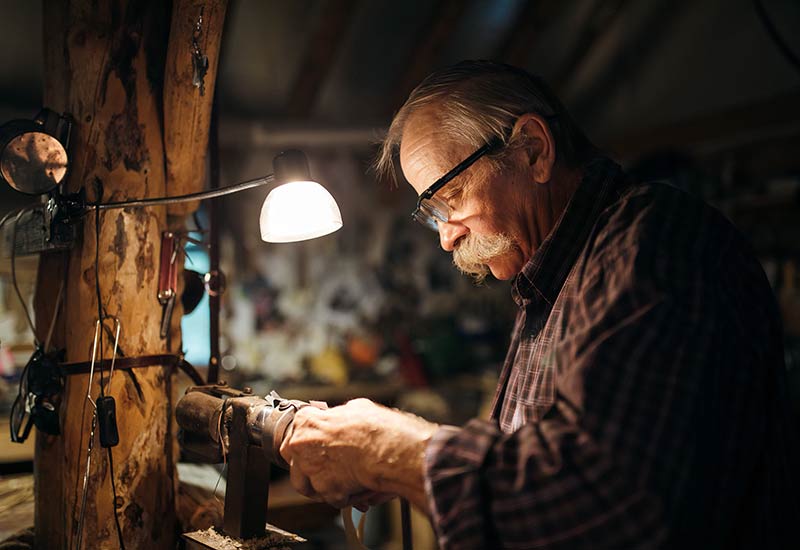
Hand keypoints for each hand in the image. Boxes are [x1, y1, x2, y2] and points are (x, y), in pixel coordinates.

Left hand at [279, 398, 437, 510]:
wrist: (388, 449)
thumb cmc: (375, 427)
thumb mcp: (357, 408)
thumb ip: (341, 417)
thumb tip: (343, 418)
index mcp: (306, 421)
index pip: (296, 431)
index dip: (311, 440)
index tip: (318, 445)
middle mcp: (301, 444)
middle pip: (294, 460)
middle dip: (309, 465)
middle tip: (328, 466)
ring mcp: (310, 469)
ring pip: (307, 485)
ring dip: (322, 485)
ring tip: (344, 480)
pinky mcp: (325, 490)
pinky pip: (331, 497)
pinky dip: (344, 496)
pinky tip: (358, 487)